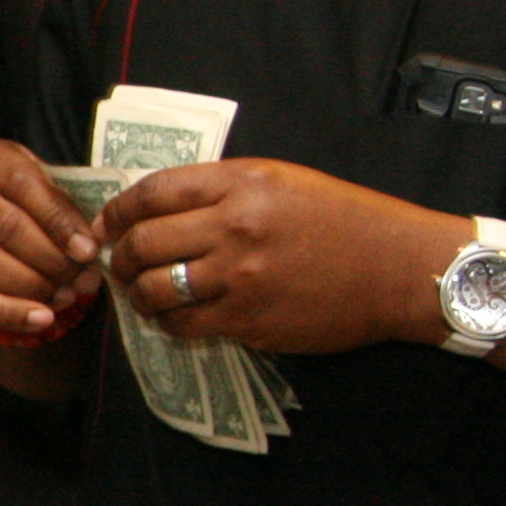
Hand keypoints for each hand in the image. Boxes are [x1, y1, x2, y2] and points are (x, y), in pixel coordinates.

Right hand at [0, 138, 104, 343]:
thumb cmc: (33, 206)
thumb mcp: (50, 191)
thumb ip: (67, 212)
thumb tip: (88, 252)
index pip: (21, 181)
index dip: (57, 218)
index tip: (87, 250)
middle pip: (2, 224)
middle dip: (49, 258)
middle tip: (81, 280)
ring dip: (29, 285)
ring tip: (65, 298)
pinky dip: (5, 313)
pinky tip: (40, 320)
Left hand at [99, 159, 464, 354]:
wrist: (398, 268)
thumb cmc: (345, 220)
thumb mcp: (283, 181)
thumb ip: (222, 190)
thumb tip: (160, 209)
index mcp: (241, 183)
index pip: (153, 192)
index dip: (118, 210)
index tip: (107, 224)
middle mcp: (234, 226)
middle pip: (143, 242)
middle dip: (119, 256)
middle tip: (117, 264)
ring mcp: (239, 276)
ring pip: (156, 288)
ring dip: (138, 293)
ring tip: (142, 293)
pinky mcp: (248, 319)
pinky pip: (184, 324)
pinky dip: (168, 322)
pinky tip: (174, 317)